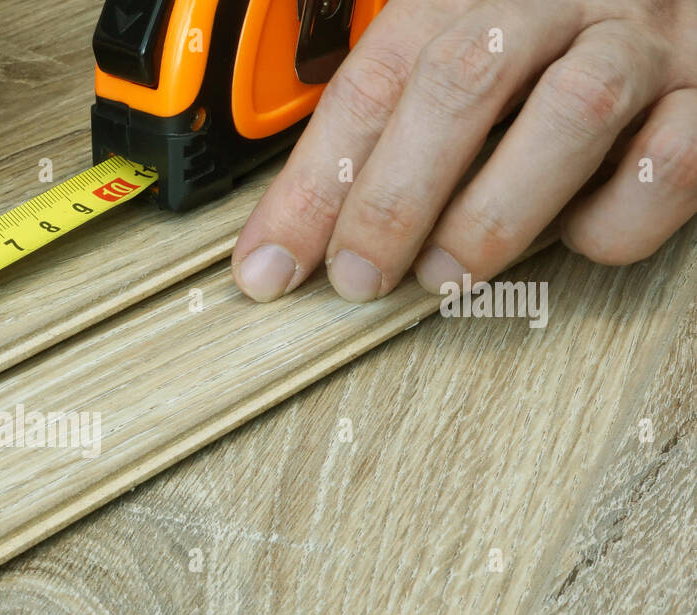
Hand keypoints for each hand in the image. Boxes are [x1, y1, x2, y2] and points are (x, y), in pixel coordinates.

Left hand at [232, 0, 696, 302]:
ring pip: (570, 117)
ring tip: (446, 276)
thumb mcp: (463, 40)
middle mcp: (557, 2)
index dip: (312, 183)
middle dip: (393, 197)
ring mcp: (644, 44)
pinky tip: (578, 231)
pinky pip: (669, 166)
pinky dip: (615, 217)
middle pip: (460, 84)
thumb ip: (396, 108)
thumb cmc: (553, 31)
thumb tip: (300, 224)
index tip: (268, 267)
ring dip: (492, 214)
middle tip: (358, 277)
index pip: (372, 83)